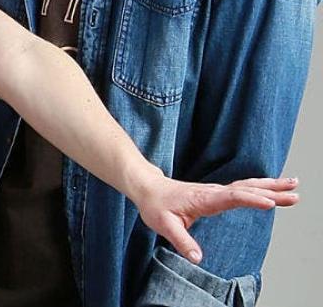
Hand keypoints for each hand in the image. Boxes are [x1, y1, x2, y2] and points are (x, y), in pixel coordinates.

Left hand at [131, 172, 299, 263]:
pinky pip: (244, 188)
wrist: (148, 189)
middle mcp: (214, 192)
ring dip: (272, 185)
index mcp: (204, 199)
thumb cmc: (156, 206)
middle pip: (247, 189)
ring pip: (249, 186)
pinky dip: (262, 186)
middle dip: (272, 192)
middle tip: (295, 194)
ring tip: (294, 184)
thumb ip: (181, 241)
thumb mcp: (164, 225)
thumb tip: (197, 258)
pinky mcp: (218, 193)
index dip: (251, 200)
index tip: (270, 203)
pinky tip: (274, 187)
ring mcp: (218, 191)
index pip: (232, 197)